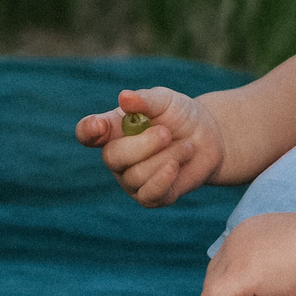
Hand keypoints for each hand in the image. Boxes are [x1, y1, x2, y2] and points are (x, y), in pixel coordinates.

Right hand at [74, 87, 225, 207]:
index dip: (88, 130)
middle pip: (112, 157)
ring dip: (166, 157)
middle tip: (166, 133)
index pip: (87, 132)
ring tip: (186, 146)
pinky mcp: (150, 197)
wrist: (209, 139)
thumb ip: (145, 100)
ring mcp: (130, 179)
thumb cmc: (179, 116)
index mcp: (112, 129)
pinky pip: (149, 194)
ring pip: (135, 175)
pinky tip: (175, 166)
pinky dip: (163, 179)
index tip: (99, 126)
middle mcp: (116, 156)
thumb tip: (124, 98)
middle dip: (142, 145)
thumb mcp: (165, 101)